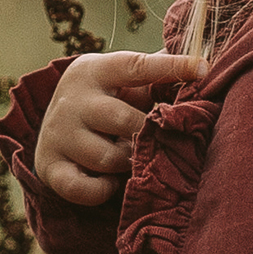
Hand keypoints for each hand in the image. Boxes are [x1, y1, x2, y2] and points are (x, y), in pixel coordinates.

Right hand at [31, 47, 205, 206]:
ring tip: (130, 156)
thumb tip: (202, 62)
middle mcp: (72, 100)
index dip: (170, 68)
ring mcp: (57, 134)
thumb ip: (157, 70)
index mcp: (95, 71)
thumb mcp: (122, 79)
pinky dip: (103, 191)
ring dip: (127, 162)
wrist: (53, 126)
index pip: (135, 67)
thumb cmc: (104, 99)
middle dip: (146, 134)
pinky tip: (110, 182)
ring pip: (107, 158)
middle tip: (154, 138)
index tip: (202, 69)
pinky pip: (83, 188)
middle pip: (123, 120)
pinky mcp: (50, 167)